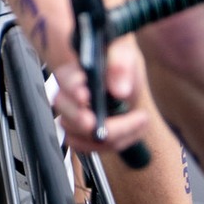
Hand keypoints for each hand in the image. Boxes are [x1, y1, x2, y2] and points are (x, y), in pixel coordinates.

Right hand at [46, 28, 150, 156]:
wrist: (125, 85)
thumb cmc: (120, 66)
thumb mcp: (124, 55)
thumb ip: (120, 64)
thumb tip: (119, 90)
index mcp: (73, 73)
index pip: (64, 80)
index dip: (72, 88)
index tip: (85, 94)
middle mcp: (67, 97)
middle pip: (66, 113)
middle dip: (82, 120)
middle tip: (98, 121)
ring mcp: (72, 118)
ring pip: (78, 136)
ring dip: (111, 134)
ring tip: (139, 119)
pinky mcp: (81, 136)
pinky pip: (88, 148)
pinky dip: (113, 144)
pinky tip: (132, 130)